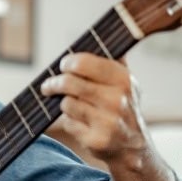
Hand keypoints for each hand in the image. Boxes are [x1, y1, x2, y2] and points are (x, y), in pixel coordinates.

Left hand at [40, 53, 147, 167]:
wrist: (133, 148)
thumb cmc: (124, 108)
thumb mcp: (127, 83)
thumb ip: (114, 60)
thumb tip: (106, 33)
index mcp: (124, 80)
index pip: (84, 63)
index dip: (68, 63)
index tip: (63, 66)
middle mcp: (117, 100)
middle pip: (69, 83)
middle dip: (54, 84)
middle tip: (48, 86)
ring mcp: (107, 121)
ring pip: (66, 104)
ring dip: (65, 105)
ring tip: (74, 106)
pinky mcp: (95, 140)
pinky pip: (68, 123)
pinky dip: (69, 122)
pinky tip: (81, 123)